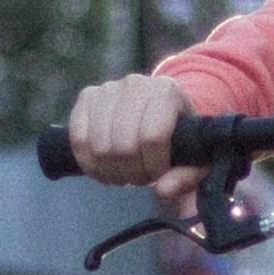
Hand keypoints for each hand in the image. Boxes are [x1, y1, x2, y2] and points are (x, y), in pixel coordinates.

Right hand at [66, 74, 203, 215]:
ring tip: (123, 173)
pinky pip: (78, 139)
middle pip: (123, 145)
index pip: (152, 137)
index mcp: (167, 91)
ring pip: (99, 147)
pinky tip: (103, 168)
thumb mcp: (194, 158)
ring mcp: (108, 88)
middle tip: (139, 178)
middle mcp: (136, 84)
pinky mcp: (87, 97)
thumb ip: (187, 177)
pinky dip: (88, 163)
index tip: (157, 175)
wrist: (158, 112)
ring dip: (110, 171)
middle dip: (131, 172)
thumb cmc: (179, 138)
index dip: (152, 166)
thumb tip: (162, 190)